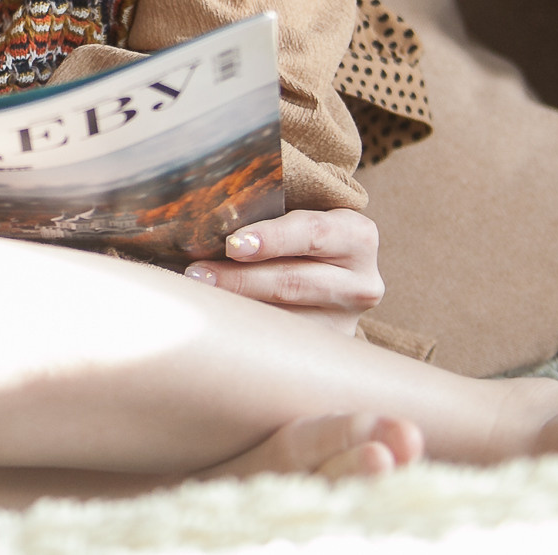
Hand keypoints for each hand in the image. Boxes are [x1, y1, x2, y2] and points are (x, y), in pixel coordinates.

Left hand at [183, 207, 383, 333]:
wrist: (329, 274)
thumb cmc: (298, 234)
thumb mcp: (296, 212)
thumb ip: (266, 208)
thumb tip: (205, 215)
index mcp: (357, 236)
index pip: (312, 232)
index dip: (272, 238)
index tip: (232, 244)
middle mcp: (361, 282)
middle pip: (292, 281)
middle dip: (239, 278)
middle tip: (197, 273)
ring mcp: (346, 322)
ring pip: (284, 318)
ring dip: (235, 308)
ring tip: (198, 297)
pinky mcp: (327, 349)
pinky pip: (281, 342)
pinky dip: (244, 330)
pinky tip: (217, 321)